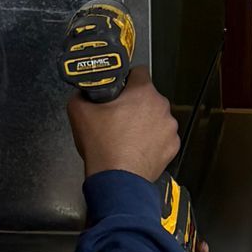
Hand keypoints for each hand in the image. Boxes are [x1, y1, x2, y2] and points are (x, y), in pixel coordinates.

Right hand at [67, 68, 180, 184]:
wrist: (116, 180)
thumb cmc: (104, 147)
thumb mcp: (79, 112)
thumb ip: (80, 94)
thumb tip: (82, 92)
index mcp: (143, 92)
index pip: (138, 71)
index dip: (125, 78)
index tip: (119, 88)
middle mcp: (161, 107)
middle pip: (147, 96)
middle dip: (134, 103)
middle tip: (117, 116)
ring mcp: (169, 128)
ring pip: (155, 117)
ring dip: (144, 122)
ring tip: (126, 135)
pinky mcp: (172, 146)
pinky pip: (162, 136)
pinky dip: (152, 140)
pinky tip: (136, 147)